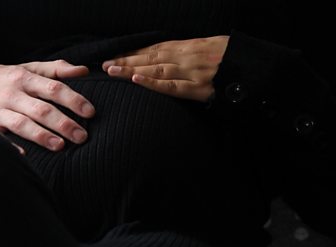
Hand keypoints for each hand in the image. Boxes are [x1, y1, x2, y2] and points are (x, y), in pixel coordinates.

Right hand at [0, 60, 94, 151]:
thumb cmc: (2, 79)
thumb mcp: (27, 68)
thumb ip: (55, 70)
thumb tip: (83, 71)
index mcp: (24, 78)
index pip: (54, 89)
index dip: (74, 100)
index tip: (90, 113)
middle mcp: (11, 94)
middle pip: (41, 109)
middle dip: (64, 123)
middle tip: (82, 136)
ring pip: (22, 124)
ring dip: (42, 136)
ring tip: (60, 146)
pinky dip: (9, 146)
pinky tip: (24, 155)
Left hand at [102, 36, 228, 101]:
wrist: (254, 68)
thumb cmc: (233, 57)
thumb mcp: (210, 48)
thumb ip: (190, 52)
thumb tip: (171, 56)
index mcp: (188, 47)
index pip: (154, 49)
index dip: (133, 53)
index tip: (116, 55)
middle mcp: (185, 57)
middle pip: (149, 58)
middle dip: (125, 60)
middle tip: (104, 64)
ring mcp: (189, 72)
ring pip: (154, 69)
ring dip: (130, 69)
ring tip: (111, 70)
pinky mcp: (196, 88)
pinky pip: (171, 86)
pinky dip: (152, 83)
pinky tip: (136, 80)